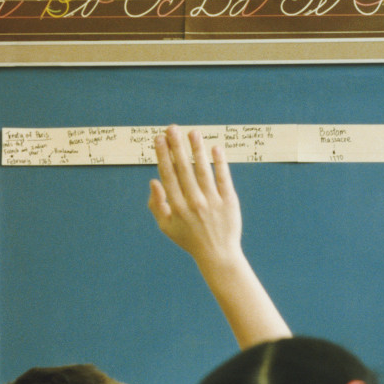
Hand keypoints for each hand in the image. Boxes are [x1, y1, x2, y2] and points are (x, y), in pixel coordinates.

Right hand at [148, 125, 242, 267]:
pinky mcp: (229, 202)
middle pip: (184, 169)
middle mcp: (194, 202)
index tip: (159, 139)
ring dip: (197, 150)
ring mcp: (213, 202)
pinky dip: (220, 163)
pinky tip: (216, 148)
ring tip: (193, 133)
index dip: (163, 155)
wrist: (218, 255)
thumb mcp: (166, 226)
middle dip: (176, 147)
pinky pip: (224, 179)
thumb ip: (156, 205)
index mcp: (177, 207)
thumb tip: (154, 180)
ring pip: (203, 171)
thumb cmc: (189, 239)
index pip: (168, 175)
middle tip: (172, 128)